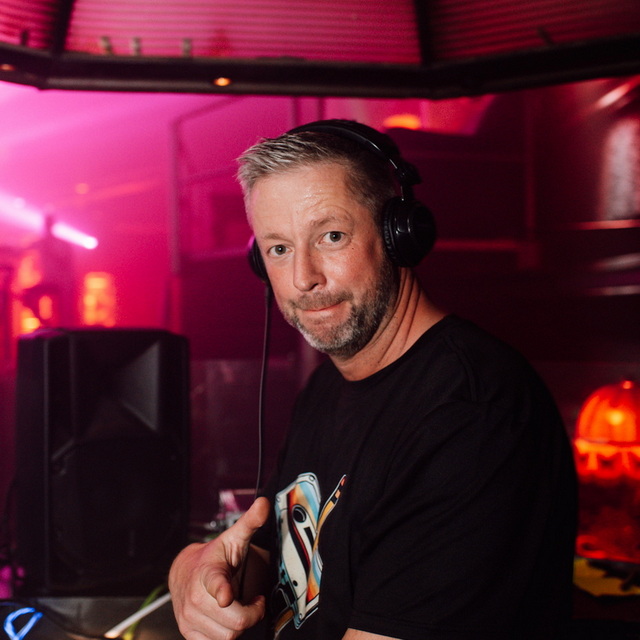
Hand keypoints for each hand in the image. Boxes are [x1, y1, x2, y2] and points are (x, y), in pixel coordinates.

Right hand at [169, 497, 270, 639]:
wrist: (183, 573)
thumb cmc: (212, 558)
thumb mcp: (233, 538)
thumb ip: (250, 522)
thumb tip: (264, 503)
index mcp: (208, 573)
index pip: (214, 583)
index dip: (221, 590)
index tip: (226, 595)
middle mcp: (195, 598)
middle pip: (234, 621)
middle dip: (251, 614)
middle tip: (254, 602)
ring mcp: (190, 618)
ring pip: (227, 636)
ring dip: (240, 625)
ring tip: (240, 608)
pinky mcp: (189, 633)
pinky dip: (227, 635)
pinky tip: (228, 619)